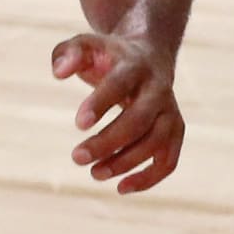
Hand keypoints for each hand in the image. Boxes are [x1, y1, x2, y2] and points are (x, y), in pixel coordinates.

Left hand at [52, 32, 184, 194]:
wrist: (148, 56)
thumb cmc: (108, 56)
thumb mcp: (85, 45)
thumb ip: (68, 54)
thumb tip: (58, 73)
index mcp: (135, 64)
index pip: (120, 83)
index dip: (101, 103)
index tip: (78, 124)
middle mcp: (158, 88)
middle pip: (139, 119)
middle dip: (108, 142)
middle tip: (77, 157)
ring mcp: (170, 111)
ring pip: (156, 142)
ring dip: (126, 162)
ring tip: (94, 173)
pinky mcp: (174, 131)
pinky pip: (169, 160)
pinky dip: (149, 178)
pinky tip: (121, 188)